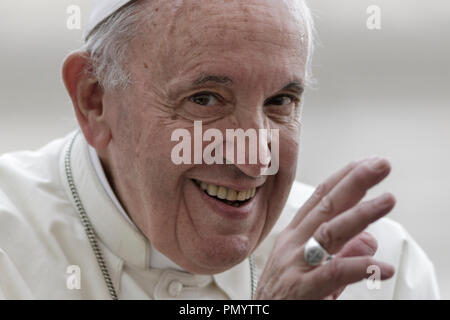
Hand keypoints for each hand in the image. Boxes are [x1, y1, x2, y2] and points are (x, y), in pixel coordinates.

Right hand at [255, 157, 395, 299]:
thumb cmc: (285, 296)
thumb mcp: (313, 270)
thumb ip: (341, 254)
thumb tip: (370, 238)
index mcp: (294, 236)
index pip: (320, 200)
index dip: (342, 179)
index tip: (364, 162)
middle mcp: (293, 243)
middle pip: (326, 207)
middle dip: (354, 183)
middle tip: (380, 164)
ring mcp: (295, 264)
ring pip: (329, 232)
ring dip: (360, 214)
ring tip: (387, 200)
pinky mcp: (301, 290)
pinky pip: (333, 274)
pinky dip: (359, 267)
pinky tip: (383, 266)